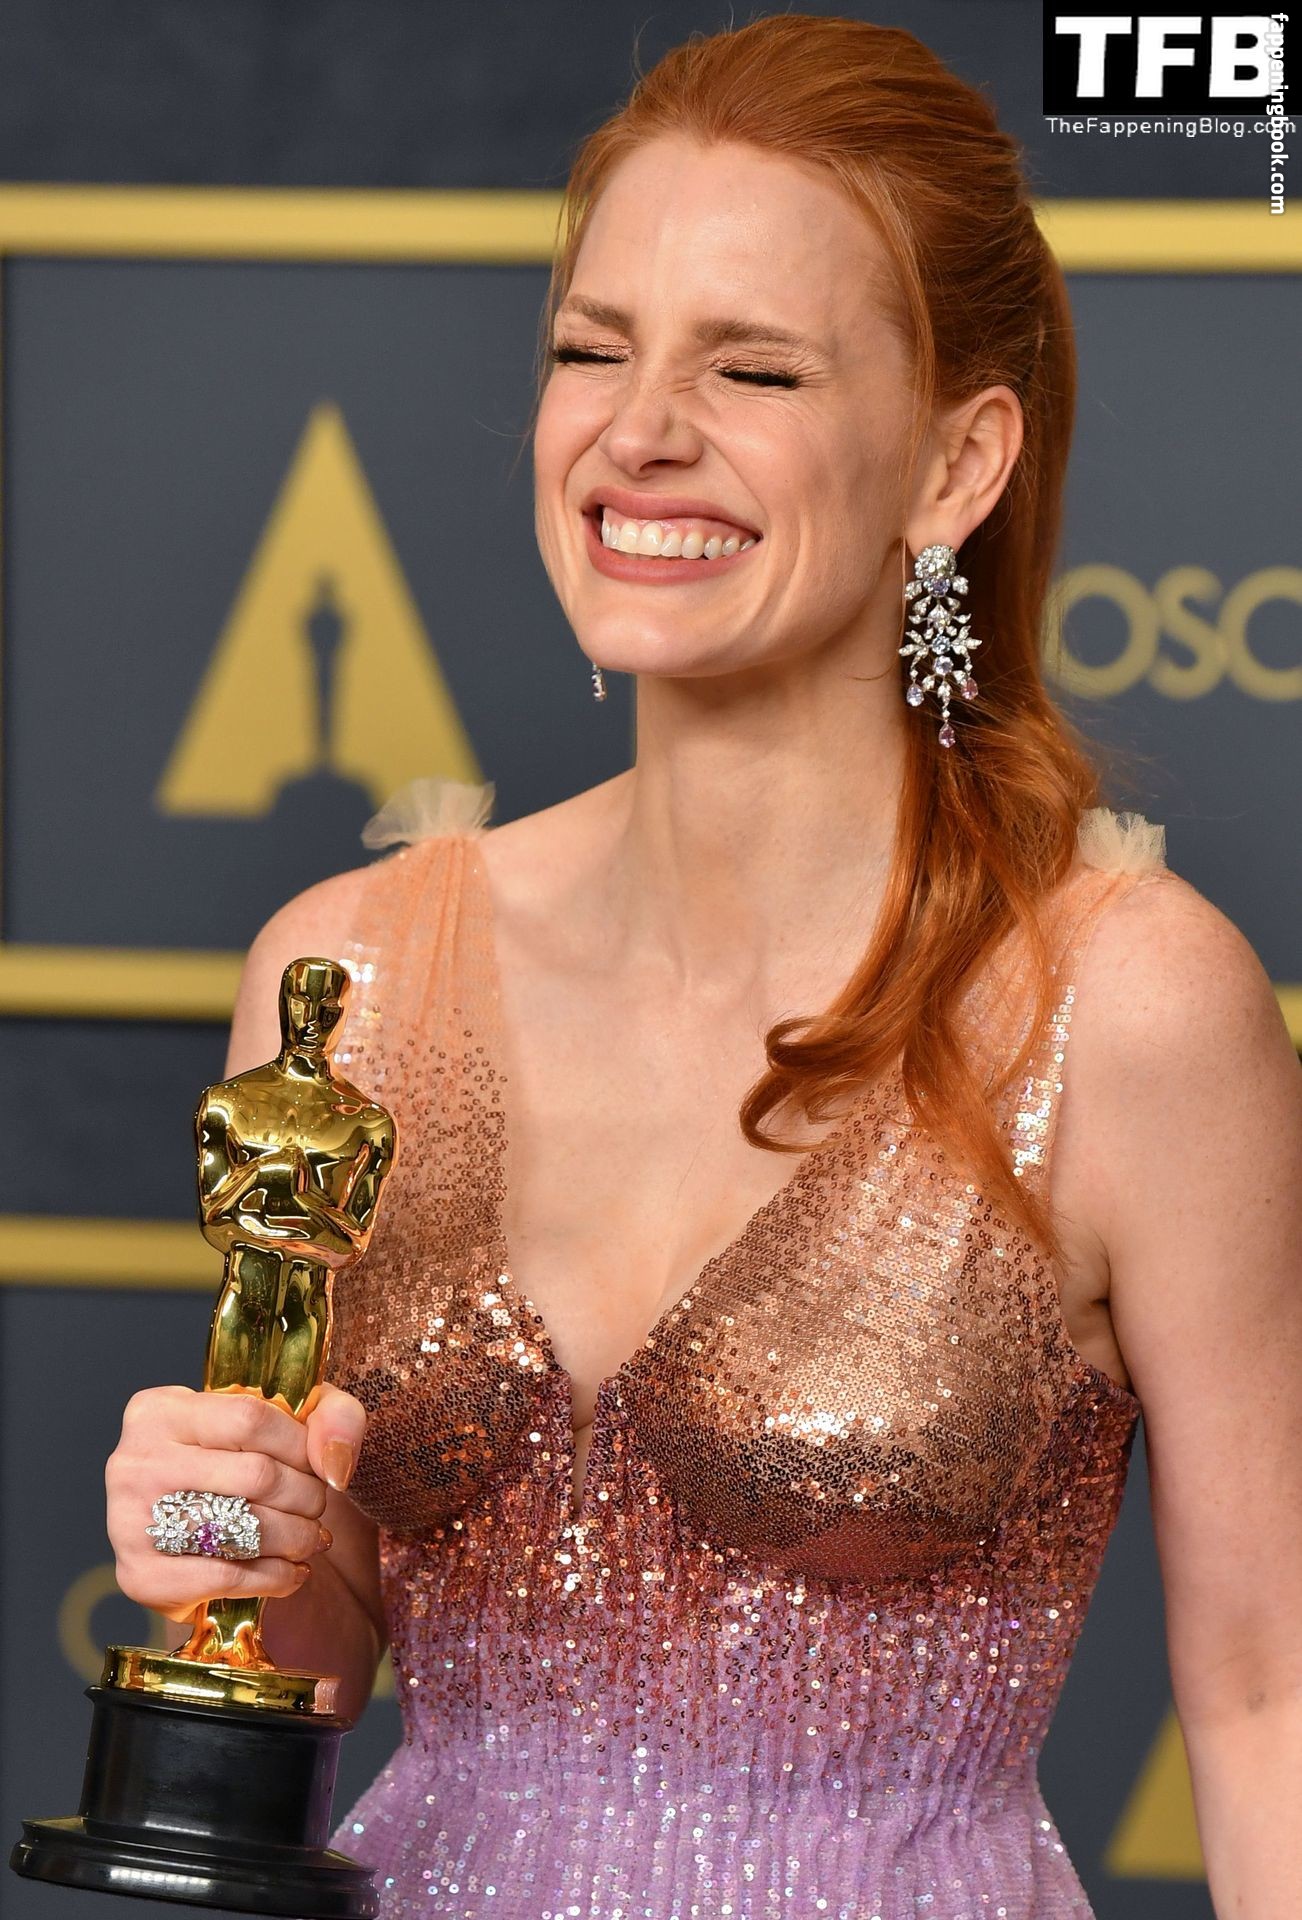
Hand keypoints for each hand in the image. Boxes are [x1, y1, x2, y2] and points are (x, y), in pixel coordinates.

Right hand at [106, 1382, 366, 1622]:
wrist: (196, 1534)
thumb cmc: (245, 1462)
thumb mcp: (288, 1418)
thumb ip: (331, 1415)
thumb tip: (333, 1464)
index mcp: (159, 1410)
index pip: (250, 1417)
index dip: (301, 1445)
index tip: (318, 1464)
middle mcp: (133, 1460)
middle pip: (254, 1474)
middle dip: (305, 1496)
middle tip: (318, 1507)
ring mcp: (128, 1520)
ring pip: (242, 1527)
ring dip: (295, 1539)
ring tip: (311, 1539)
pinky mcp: (138, 1576)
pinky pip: (224, 1577)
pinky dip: (273, 1578)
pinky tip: (291, 1572)